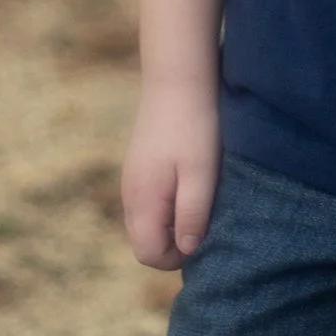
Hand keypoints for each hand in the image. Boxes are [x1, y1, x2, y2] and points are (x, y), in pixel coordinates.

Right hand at [120, 85, 219, 268]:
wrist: (177, 79)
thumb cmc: (193, 127)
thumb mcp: (201, 174)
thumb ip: (192, 215)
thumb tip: (188, 251)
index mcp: (142, 201)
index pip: (148, 254)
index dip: (177, 256)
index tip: (204, 235)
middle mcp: (129, 195)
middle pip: (145, 242)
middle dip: (175, 243)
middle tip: (206, 219)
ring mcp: (131, 180)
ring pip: (147, 223)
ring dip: (172, 223)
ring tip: (200, 200)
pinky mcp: (139, 168)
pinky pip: (149, 203)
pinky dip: (167, 206)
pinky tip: (190, 184)